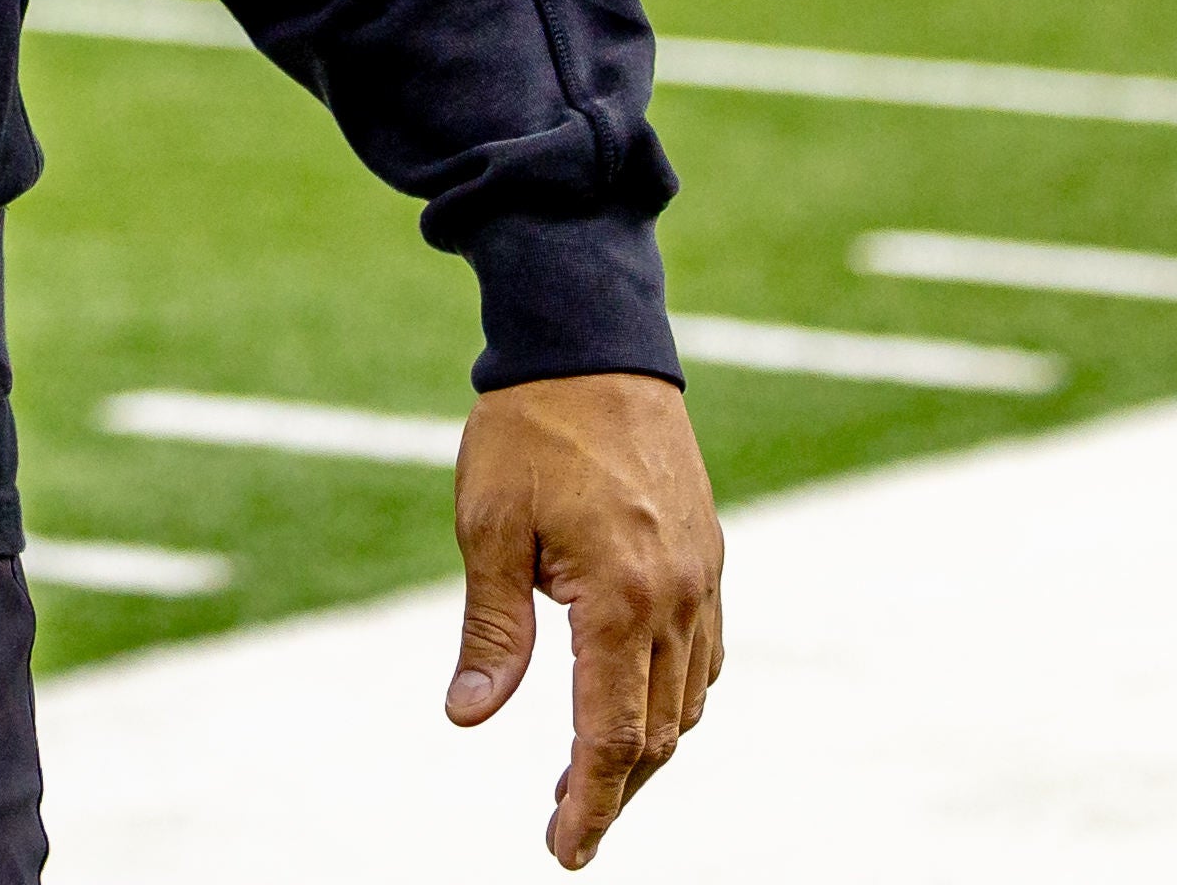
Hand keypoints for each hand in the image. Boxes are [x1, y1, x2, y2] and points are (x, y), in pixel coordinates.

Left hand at [444, 370, 722, 867]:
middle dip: (615, 788)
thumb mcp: (487, 528)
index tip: (564, 849)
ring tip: (590, 773)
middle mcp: (677, 597)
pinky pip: (704, 652)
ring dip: (646, 746)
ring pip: (688, 698)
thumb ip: (491, 629)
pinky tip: (633, 700)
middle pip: (657, 731)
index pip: (611, 734)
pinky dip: (674, 694)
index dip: (590, 803)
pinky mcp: (708, 554)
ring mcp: (702, 575)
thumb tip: (469, 715)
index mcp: (621, 597)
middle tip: (565, 822)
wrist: (592, 343)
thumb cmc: (527, 430)